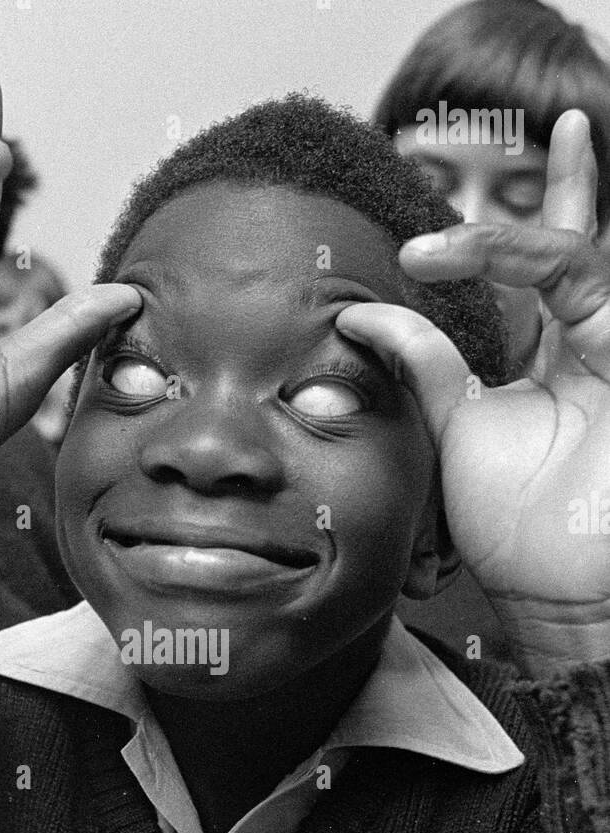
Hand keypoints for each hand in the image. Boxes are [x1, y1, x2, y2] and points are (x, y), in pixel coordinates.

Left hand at [337, 111, 609, 670]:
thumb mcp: (453, 428)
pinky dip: (548, 261)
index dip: (483, 250)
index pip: (528, 283)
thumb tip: (366, 313)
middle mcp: (587, 350)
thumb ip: (422, 366)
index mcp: (546, 363)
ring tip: (553, 147)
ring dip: (555, 214)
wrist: (552, 589)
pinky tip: (524, 240)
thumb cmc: (509, 523)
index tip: (414, 254)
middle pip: (579, 252)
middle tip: (566, 122)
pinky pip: (591, 291)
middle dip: (574, 187)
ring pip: (585, 262)